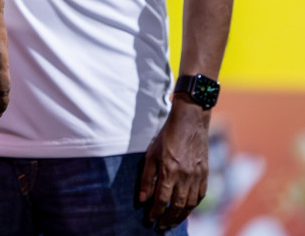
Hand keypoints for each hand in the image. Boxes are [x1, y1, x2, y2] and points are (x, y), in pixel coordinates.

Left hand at [138, 99, 210, 227]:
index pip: (162, 199)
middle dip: (169, 218)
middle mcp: (185, 176)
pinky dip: (193, 205)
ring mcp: (198, 176)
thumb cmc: (167, 136)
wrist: (190, 122)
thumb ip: (147, 178)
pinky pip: (200, 195)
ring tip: (172, 221)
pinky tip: (186, 209)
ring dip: (181, 216)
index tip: (150, 219)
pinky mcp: (206, 174)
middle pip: (178, 205)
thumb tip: (142, 199)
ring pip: (190, 203)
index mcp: (170, 170)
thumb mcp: (151, 154)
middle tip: (161, 226)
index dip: (156, 211)